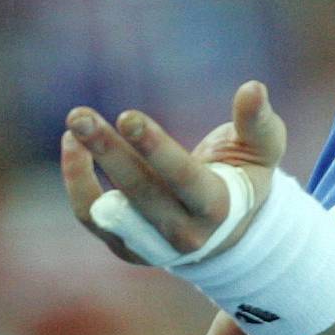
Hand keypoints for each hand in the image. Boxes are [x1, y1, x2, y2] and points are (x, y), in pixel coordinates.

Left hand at [60, 81, 287, 264]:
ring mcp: (150, 246)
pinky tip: (72, 144)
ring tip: (74, 124)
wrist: (227, 235)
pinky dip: (77, 181)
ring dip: (82, 168)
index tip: (127, 116)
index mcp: (218, 208)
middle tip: (78, 115)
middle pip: (140, 192)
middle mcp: (183, 234)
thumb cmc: (244, 178)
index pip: (182, 178)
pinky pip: (91, 217)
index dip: (155, 148)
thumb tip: (252, 88)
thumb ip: (257, 121)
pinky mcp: (124, 247)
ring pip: (108, 210)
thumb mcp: (262, 150)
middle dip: (108, 151)